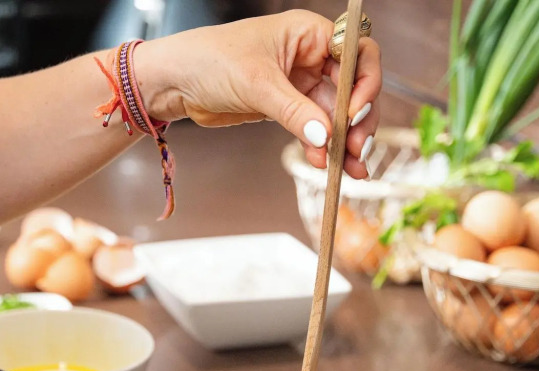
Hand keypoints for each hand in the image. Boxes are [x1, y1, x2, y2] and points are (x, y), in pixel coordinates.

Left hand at [137, 10, 381, 176]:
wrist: (173, 81)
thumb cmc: (209, 60)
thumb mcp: (256, 84)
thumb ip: (294, 111)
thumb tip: (325, 137)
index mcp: (309, 33)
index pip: (357, 53)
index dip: (364, 82)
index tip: (353, 112)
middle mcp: (309, 55)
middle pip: (352, 87)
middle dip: (358, 119)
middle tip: (356, 148)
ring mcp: (298, 83)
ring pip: (334, 113)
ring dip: (344, 140)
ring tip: (350, 169)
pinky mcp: (285, 107)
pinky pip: (313, 127)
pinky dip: (320, 146)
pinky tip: (323, 163)